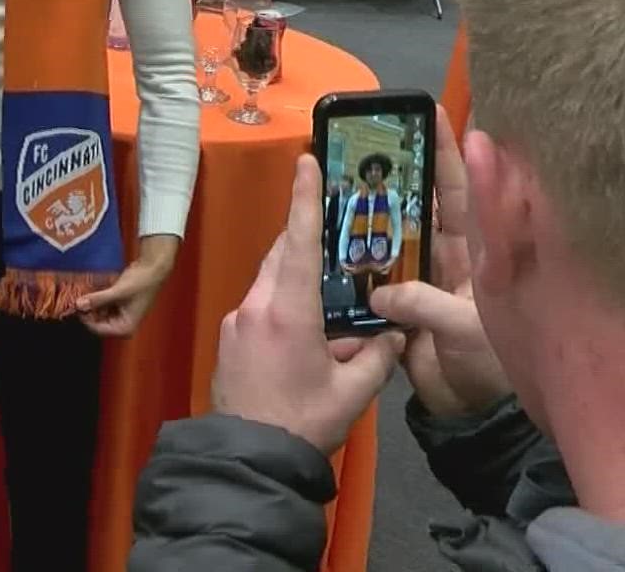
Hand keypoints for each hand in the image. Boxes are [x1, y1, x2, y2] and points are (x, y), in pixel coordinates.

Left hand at [78, 235, 178, 336]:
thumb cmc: (140, 283)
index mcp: (125, 328)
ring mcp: (120, 316)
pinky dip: (97, 300)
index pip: (98, 330)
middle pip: (97, 323)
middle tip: (78, 297)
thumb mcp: (117, 291)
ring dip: (91, 304)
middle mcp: (122, 325)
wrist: (153, 268)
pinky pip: (103, 307)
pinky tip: (93, 291)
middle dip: (88, 311)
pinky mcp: (119, 306)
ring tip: (85, 292)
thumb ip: (97, 299)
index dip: (85, 318)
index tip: (76, 304)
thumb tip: (78, 305)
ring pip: (99, 314)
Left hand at [211, 154, 404, 455]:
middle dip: (306, 241)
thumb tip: (395, 332)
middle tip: (335, 230)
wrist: (248, 463)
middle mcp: (255, 307)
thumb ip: (378, 356)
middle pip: (281, 257)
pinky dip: (282, 304)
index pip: (297, 241)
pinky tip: (306, 329)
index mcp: (287, 311)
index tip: (305, 161)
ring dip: (296, 277)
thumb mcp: (353, 393)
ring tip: (329, 286)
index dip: (304, 198)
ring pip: (269, 282)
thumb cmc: (303, 424)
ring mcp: (236, 323)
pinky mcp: (228, 342)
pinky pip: (259, 308)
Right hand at [368, 106, 511, 417]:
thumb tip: (380, 289)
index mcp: (478, 253)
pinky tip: (328, 245)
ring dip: (370, 218)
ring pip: (394, 237)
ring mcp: (426, 279)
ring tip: (337, 188)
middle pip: (422, 205)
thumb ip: (425, 303)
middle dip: (397, 175)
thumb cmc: (487, 366)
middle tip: (364, 144)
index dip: (450, 151)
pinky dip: (355, 264)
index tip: (430, 112)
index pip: (464, 190)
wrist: (472, 414)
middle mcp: (451, 257)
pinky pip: (376, 275)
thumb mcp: (465, 329)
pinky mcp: (403, 305)